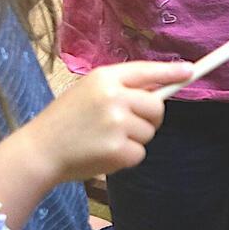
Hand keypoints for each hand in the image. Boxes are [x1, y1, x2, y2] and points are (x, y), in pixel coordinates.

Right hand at [19, 61, 191, 181]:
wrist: (38, 151)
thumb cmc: (63, 122)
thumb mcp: (87, 92)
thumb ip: (118, 89)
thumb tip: (157, 90)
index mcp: (104, 78)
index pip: (146, 71)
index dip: (170, 72)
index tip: (190, 72)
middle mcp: (113, 96)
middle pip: (157, 106)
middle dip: (150, 118)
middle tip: (127, 125)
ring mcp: (117, 123)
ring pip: (149, 132)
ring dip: (134, 139)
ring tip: (105, 140)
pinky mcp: (118, 149)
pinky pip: (140, 153)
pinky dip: (126, 157)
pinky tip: (103, 154)